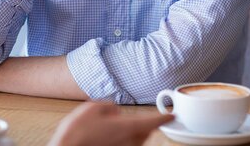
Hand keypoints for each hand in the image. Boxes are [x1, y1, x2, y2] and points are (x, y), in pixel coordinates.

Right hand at [48, 102, 172, 145]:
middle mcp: (130, 142)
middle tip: (125, 121)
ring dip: (130, 133)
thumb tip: (115, 112)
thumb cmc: (78, 132)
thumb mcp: (92, 108)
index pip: (153, 121)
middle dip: (141, 125)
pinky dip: (122, 141)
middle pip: (145, 132)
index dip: (164, 117)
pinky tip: (105, 138)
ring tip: (109, 131)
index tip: (172, 115)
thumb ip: (109, 107)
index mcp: (128, 127)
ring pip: (136, 140)